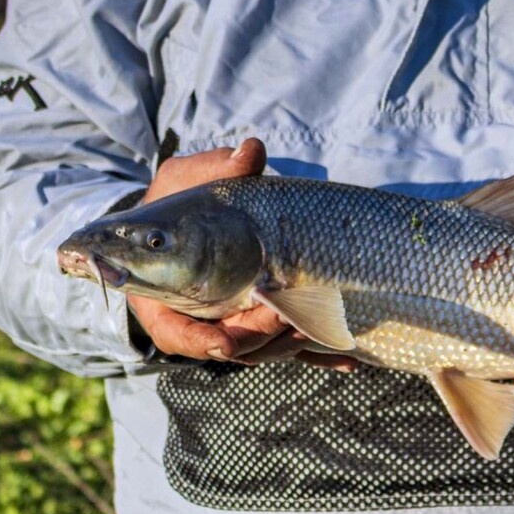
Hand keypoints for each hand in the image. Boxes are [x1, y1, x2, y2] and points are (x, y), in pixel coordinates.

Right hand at [127, 138, 356, 370]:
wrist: (194, 215)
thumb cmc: (179, 198)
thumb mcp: (185, 179)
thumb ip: (213, 168)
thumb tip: (251, 151)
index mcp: (163, 296)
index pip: (175, 333)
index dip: (197, 341)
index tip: (222, 342)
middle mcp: (198, 319)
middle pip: (228, 345)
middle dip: (258, 339)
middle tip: (284, 321)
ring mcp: (233, 324)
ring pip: (262, 351)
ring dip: (289, 345)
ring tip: (317, 329)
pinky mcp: (264, 323)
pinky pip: (291, 345)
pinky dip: (319, 354)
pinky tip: (349, 362)